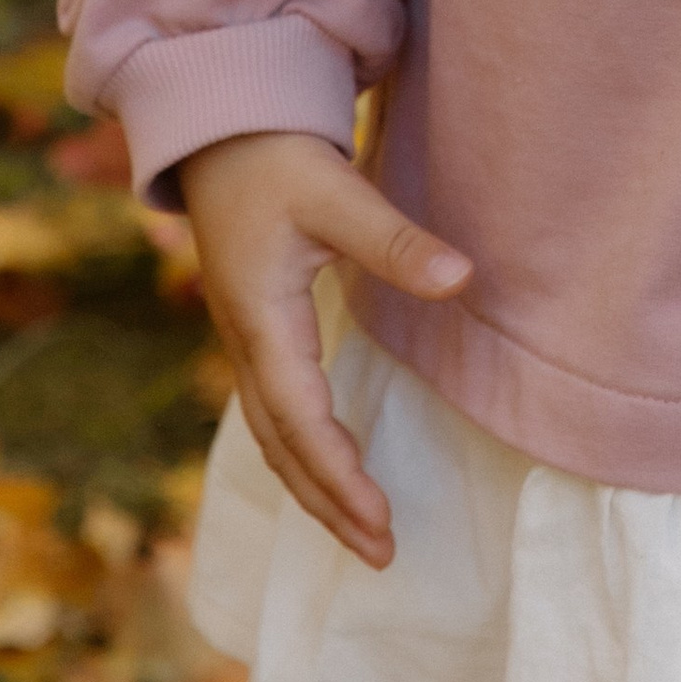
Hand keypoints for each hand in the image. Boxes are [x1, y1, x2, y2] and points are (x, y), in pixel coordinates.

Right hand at [181, 132, 470, 568]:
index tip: (380, 519)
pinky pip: (275, 412)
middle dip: (327, 504)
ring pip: (274, 436)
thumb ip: (395, 240)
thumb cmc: (274, 158)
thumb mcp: (336, 192)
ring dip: (315, 488)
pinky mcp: (255, 330)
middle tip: (382, 553)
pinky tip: (335, 470)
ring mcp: (244, 339)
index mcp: (262, 319)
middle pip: (281, 446)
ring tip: (364, 534)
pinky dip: (304, 454)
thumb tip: (461, 279)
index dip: (337, 475)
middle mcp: (245, 342)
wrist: (218, 128)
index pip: (299, 419)